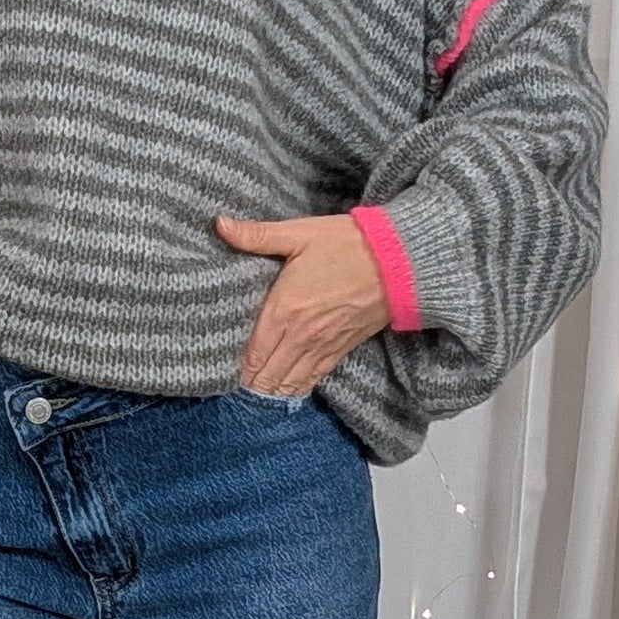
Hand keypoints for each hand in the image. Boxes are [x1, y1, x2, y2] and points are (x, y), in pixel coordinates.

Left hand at [214, 210, 391, 393]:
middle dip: (251, 383)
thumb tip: (219, 224)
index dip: (238, 368)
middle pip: (268, 373)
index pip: (253, 352)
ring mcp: (323, 345)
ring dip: (272, 390)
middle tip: (236, 387)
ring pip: (290, 381)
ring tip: (257, 394)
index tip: (224, 372)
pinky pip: (314, 378)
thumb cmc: (346, 244)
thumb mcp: (298, 234)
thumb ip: (256, 235)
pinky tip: (287, 392)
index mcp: (284, 308)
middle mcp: (301, 334)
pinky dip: (298, 388)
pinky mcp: (342, 349)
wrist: (399, 262)